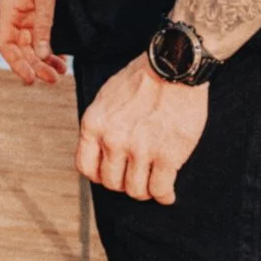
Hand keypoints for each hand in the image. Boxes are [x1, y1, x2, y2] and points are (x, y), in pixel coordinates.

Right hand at [0, 0, 66, 85]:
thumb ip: (44, 26)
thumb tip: (41, 55)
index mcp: (9, 8)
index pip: (5, 43)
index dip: (15, 63)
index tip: (30, 78)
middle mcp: (16, 13)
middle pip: (20, 48)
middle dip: (34, 65)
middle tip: (53, 79)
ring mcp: (30, 13)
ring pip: (32, 44)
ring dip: (44, 59)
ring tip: (60, 72)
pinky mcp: (43, 10)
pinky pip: (43, 35)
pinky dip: (51, 48)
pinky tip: (62, 58)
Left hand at [76, 56, 207, 203]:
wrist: (174, 65)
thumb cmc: (143, 77)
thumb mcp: (106, 97)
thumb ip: (101, 124)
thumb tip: (100, 149)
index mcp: (94, 124)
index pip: (86, 168)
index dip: (100, 174)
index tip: (113, 173)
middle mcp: (113, 140)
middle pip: (112, 183)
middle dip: (125, 183)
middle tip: (137, 177)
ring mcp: (140, 150)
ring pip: (136, 191)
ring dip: (146, 191)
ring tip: (153, 183)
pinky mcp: (167, 156)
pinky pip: (160, 189)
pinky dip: (164, 195)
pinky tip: (167, 193)